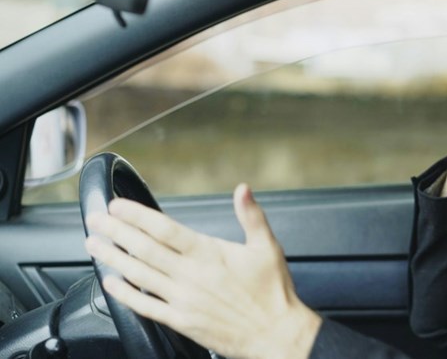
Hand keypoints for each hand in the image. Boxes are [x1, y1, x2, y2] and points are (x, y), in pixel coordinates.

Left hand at [84, 184, 320, 358]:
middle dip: (116, 232)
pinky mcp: (181, 321)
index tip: (118, 206)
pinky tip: (111, 284)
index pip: (164, 229)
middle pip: (144, 249)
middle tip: (96, 219)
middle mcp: (191, 275)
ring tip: (94, 246)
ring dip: (113, 258)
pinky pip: (145, 306)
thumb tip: (243, 189)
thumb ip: (252, 215)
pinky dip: (125, 294)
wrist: (276, 334)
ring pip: (138, 275)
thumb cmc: (273, 292)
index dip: (137, 216)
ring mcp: (183, 299)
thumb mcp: (267, 247)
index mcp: (210, 253)